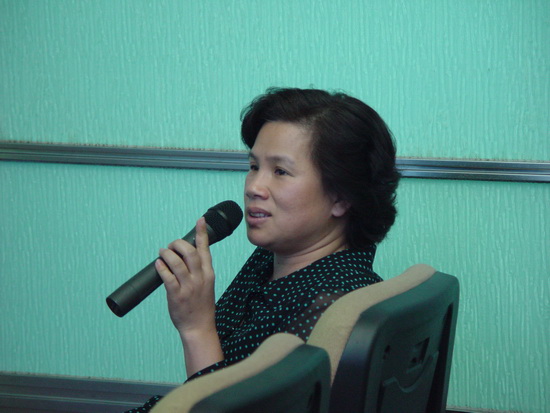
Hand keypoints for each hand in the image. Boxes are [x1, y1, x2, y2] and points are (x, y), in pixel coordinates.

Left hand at [155, 217, 215, 335]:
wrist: (199, 327)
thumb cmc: (201, 306)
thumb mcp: (206, 285)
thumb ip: (198, 270)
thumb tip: (184, 254)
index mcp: (208, 274)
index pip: (205, 249)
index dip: (202, 233)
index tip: (200, 220)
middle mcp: (199, 278)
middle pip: (189, 252)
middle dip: (178, 244)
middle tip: (171, 246)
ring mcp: (188, 287)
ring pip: (176, 262)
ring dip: (167, 254)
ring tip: (162, 253)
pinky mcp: (176, 295)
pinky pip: (167, 277)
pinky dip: (161, 268)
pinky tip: (158, 265)